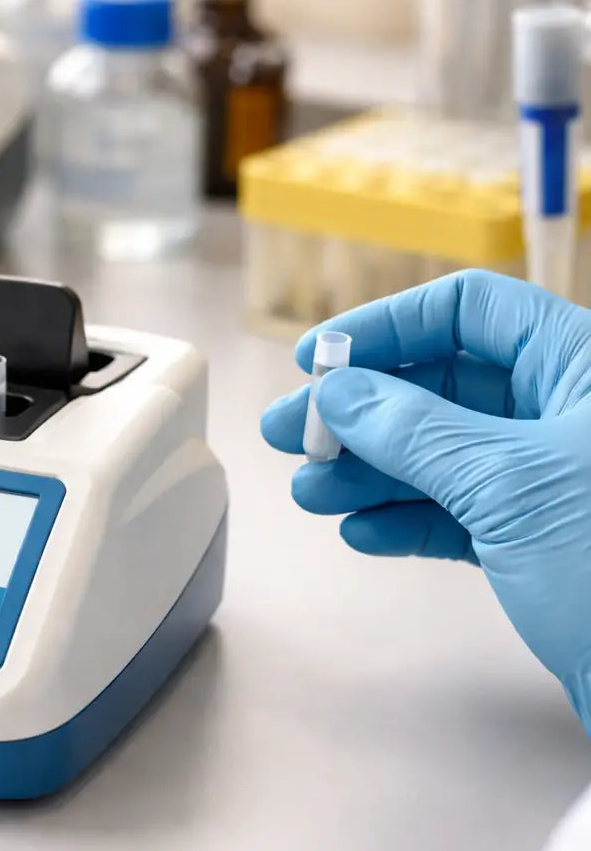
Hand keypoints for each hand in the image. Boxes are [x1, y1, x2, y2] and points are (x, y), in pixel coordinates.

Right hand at [259, 270, 590, 725]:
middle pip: (438, 386)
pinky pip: (453, 513)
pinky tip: (361, 533)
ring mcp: (546, 478)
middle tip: (287, 435)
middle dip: (358, 413)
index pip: (469, 310)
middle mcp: (562, 413)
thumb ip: (414, 431)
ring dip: (367, 473)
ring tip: (308, 496)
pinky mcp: (534, 540)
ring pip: (437, 455)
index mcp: (579, 367)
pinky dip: (404, 521)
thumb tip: (335, 392)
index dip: (387, 326)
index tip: (316, 360)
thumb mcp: (508, 484)